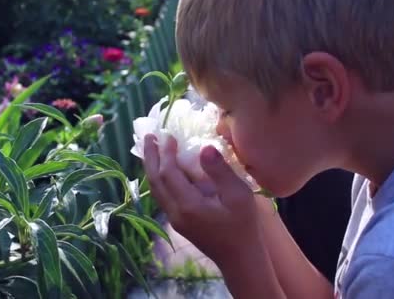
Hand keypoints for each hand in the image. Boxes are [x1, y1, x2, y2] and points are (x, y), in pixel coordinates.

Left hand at [142, 134, 260, 263]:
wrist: (240, 258)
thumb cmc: (243, 225)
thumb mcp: (238, 195)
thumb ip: (220, 171)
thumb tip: (205, 148)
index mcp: (188, 205)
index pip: (168, 173)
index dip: (166, 152)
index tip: (169, 135)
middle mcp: (176, 212)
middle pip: (154, 181)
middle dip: (150, 157)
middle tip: (149, 135)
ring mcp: (175, 219)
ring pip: (155, 190)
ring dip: (152, 168)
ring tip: (152, 149)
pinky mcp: (179, 222)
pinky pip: (162, 196)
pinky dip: (159, 179)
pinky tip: (165, 170)